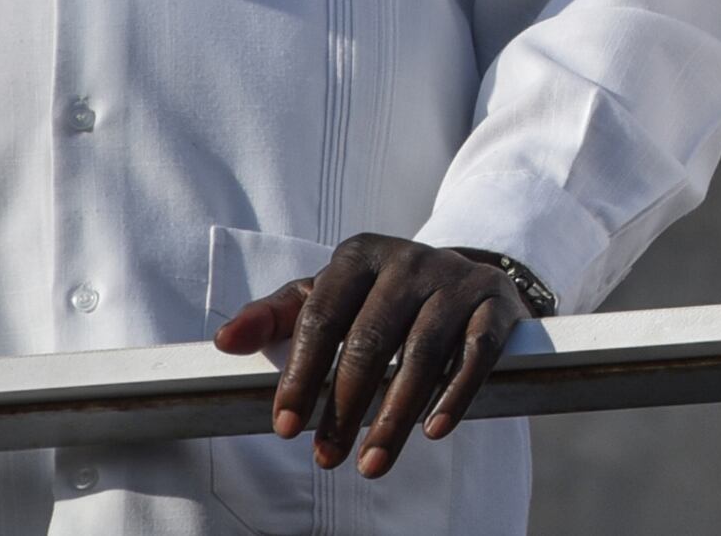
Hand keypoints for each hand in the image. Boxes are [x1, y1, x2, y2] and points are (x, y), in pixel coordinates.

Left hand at [213, 235, 531, 476]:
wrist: (464, 276)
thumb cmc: (379, 298)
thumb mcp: (328, 298)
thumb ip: (276, 319)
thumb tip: (225, 341)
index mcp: (360, 257)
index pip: (322, 317)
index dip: (302, 375)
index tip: (286, 428)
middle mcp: (410, 261)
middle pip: (371, 340)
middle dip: (346, 408)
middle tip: (327, 458)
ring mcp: (457, 279)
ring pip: (422, 352)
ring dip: (395, 415)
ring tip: (372, 463)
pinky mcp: (495, 303)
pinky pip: (477, 352)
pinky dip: (455, 393)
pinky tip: (434, 430)